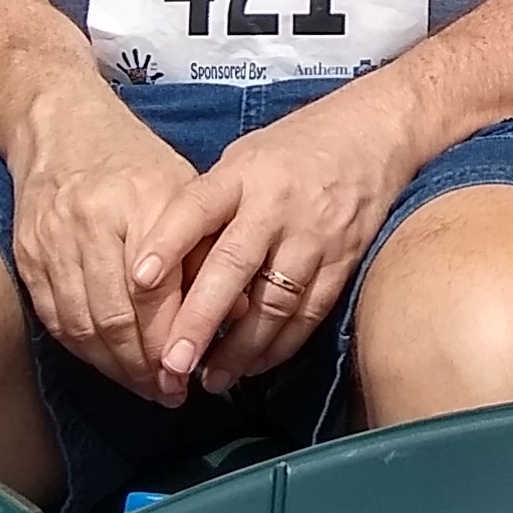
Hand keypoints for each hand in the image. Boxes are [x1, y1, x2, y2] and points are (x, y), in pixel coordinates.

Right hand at [9, 83, 214, 402]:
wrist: (58, 125)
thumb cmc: (135, 161)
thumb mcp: (184, 190)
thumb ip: (207, 250)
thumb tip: (240, 311)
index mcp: (142, 203)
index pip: (158, 293)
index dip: (174, 341)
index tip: (193, 373)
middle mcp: (93, 224)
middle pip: (118, 318)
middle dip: (146, 367)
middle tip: (170, 393)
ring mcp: (53, 242)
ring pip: (84, 326)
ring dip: (116, 368)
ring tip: (144, 387)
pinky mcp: (27, 256)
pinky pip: (56, 319)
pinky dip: (83, 350)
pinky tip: (107, 363)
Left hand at [135, 82, 424, 395]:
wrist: (374, 132)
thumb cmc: (293, 148)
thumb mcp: (242, 158)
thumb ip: (208, 206)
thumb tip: (163, 265)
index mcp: (242, 174)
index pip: (196, 208)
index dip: (166, 243)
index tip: (138, 282)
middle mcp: (276, 207)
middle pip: (233, 267)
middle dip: (200, 320)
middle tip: (171, 364)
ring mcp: (313, 237)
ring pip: (273, 303)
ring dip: (239, 349)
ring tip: (210, 380)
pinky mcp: (343, 262)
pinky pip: (308, 314)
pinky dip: (279, 347)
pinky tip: (254, 366)